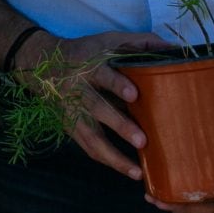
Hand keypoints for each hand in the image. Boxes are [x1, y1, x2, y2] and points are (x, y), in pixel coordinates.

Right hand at [24, 30, 169, 181]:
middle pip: (97, 109)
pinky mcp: (71, 127)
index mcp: (89, 66)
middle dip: (119, 125)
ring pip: (90, 135)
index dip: (117, 84)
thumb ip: (139, 43)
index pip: (103, 75)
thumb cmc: (86, 52)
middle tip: (142, 141)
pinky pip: (88, 147)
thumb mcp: (107, 41)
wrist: (41, 64)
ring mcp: (72, 112)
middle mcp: (78, 90)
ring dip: (113, 155)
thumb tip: (172, 48)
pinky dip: (107, 160)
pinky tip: (128, 171)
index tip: (134, 95)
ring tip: (137, 171)